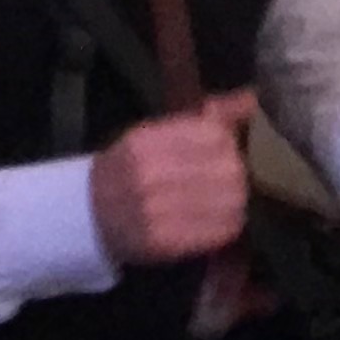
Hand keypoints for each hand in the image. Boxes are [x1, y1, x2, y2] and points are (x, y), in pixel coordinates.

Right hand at [89, 91, 256, 266]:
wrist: (88, 216)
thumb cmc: (129, 170)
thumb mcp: (155, 135)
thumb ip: (206, 117)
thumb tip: (251, 97)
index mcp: (145, 140)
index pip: (215, 135)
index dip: (227, 145)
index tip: (219, 153)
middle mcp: (148, 173)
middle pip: (229, 169)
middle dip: (234, 175)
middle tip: (225, 181)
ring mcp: (155, 209)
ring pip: (230, 200)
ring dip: (233, 202)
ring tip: (220, 203)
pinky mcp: (164, 242)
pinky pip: (221, 230)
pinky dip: (227, 225)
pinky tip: (214, 222)